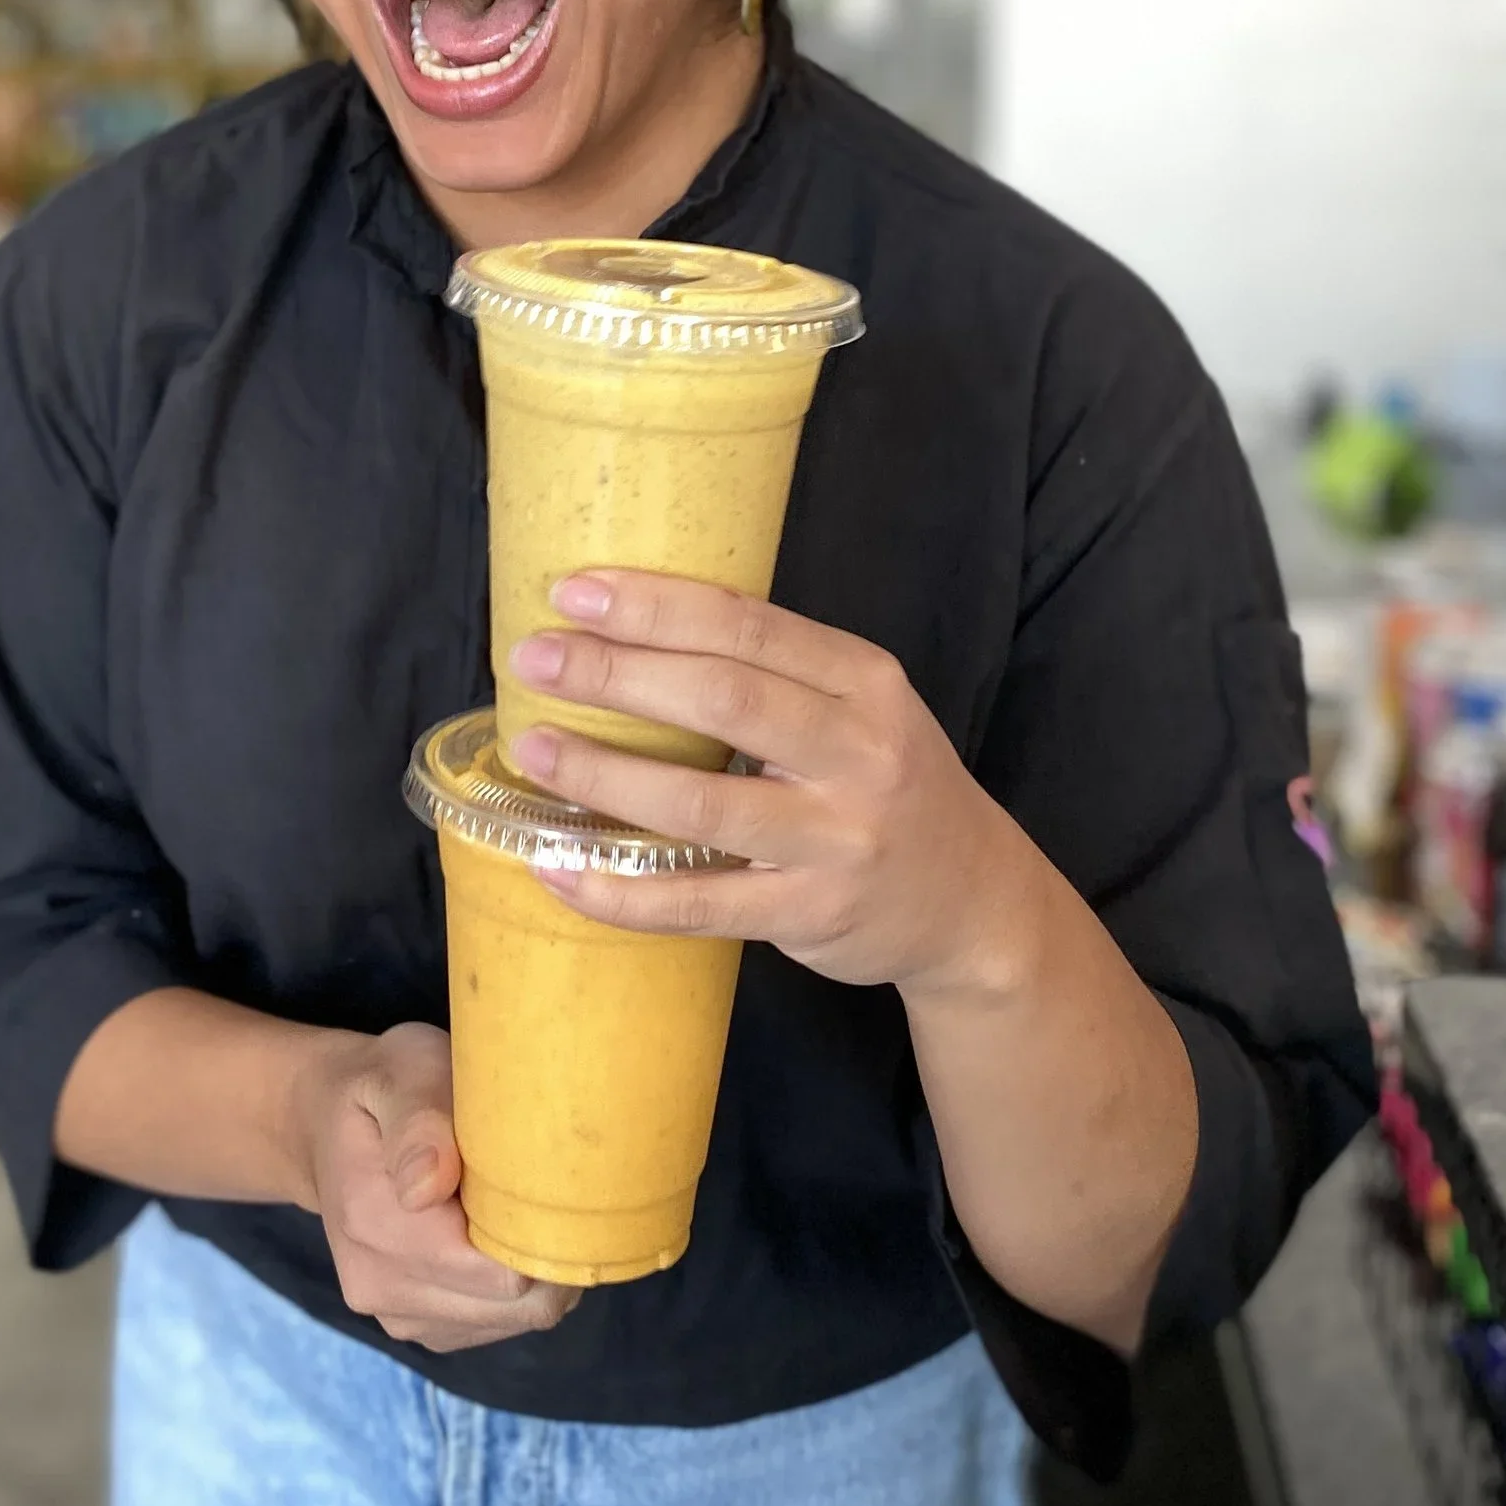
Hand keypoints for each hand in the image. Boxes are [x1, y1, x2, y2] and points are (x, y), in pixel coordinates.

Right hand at [291, 1021, 581, 1351]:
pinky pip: (497, 1326)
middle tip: (560, 1191)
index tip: (563, 1186)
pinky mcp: (417, 1326)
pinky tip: (505, 1235)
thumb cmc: (382, 1086)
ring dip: (543, 1274)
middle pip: (518, 1305)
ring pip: (516, 1320)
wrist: (325, 1126)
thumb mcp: (401, 1073)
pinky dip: (519, 1290)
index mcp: (374, 1221)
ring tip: (528, 1207)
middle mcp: (378, 1284)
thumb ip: (418, 1121)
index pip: (497, 1272)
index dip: (548, 1235)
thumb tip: (427, 1187)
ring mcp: (395, 1314)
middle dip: (554, 1255)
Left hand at [506, 572, 1025, 1000]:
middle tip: (534, 659)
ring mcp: (837, 839)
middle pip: (722, 698)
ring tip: (532, 751)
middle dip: (616, 674)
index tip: (574, 592)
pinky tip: (559, 869)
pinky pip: (698, 903)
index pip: (747, 627)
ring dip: (604, 773)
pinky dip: (620, 890)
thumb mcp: (861, 709)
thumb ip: (776, 673)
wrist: (973, 901)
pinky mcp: (809, 913)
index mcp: (864, 682)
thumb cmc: (890, 785)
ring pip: (701, 802)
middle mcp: (858, 754)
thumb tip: (632, 631)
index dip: (655, 606)